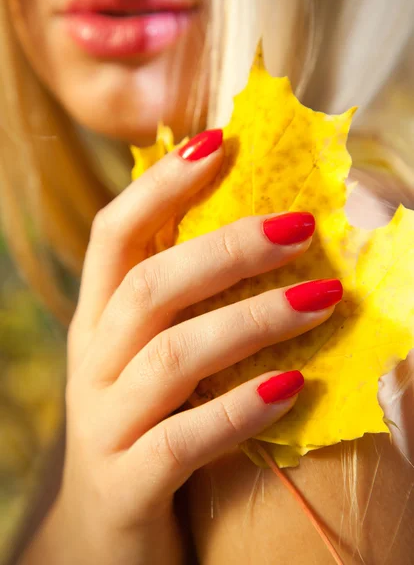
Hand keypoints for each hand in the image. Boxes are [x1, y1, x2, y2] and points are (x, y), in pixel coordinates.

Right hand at [25, 130, 340, 564]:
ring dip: (250, 320)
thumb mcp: (154, 355)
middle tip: (301, 226)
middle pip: (149, 285)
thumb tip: (254, 234)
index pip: (115, 235)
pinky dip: (241, 409)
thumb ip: (185, 304)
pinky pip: (183, 439)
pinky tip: (295, 386)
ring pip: (171, 356)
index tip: (219, 141)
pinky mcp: (125, 483)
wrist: (101, 533)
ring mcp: (103, 423)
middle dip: (225, 248)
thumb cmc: (145, 423)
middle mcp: (93, 361)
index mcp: (99, 321)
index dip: (161, 185)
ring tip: (322, 298)